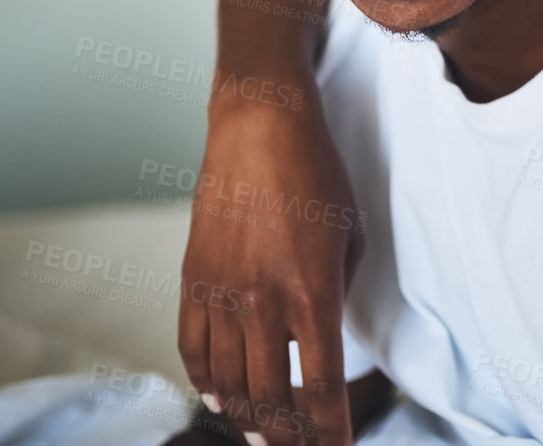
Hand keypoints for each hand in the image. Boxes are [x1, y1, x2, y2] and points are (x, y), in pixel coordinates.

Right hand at [178, 90, 361, 445]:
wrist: (261, 128)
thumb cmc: (318, 174)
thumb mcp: (351, 235)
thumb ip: (338, 292)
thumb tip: (325, 335)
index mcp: (313, 294)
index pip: (321, 387)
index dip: (330, 431)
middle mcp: (263, 302)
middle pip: (270, 396)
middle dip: (287, 435)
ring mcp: (221, 293)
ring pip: (226, 381)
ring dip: (245, 417)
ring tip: (261, 435)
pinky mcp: (192, 279)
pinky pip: (191, 349)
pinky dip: (203, 382)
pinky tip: (218, 397)